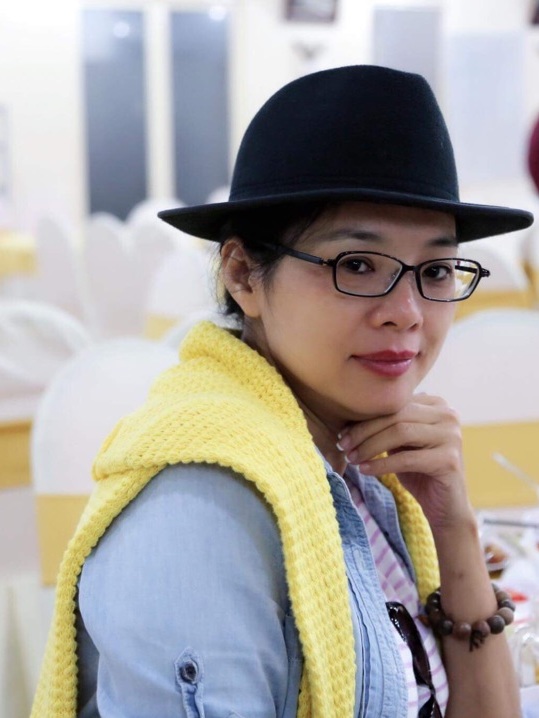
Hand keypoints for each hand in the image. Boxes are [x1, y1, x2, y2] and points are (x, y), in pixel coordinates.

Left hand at [337, 393, 472, 530]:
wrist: (446, 506)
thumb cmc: (418, 471)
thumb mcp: (400, 443)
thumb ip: (386, 426)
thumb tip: (348, 417)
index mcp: (436, 404)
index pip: (394, 405)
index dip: (365, 418)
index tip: (343, 433)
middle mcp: (448, 415)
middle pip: (396, 416)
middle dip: (364, 431)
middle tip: (343, 446)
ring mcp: (452, 436)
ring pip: (401, 433)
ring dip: (370, 447)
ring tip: (352, 459)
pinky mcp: (449, 460)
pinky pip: (407, 459)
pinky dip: (381, 464)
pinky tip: (365, 470)